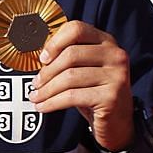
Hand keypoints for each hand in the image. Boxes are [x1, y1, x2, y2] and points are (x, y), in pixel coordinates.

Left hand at [31, 21, 134, 151]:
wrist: (117, 123)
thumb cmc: (94, 92)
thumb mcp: (84, 69)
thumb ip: (68, 57)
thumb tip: (38, 55)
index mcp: (107, 41)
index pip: (76, 29)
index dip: (55, 42)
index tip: (42, 58)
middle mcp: (115, 55)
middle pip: (71, 54)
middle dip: (47, 71)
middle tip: (35, 84)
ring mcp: (116, 76)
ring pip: (69, 77)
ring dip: (47, 89)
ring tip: (35, 97)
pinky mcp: (111, 97)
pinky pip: (72, 96)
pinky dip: (52, 103)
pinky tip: (43, 107)